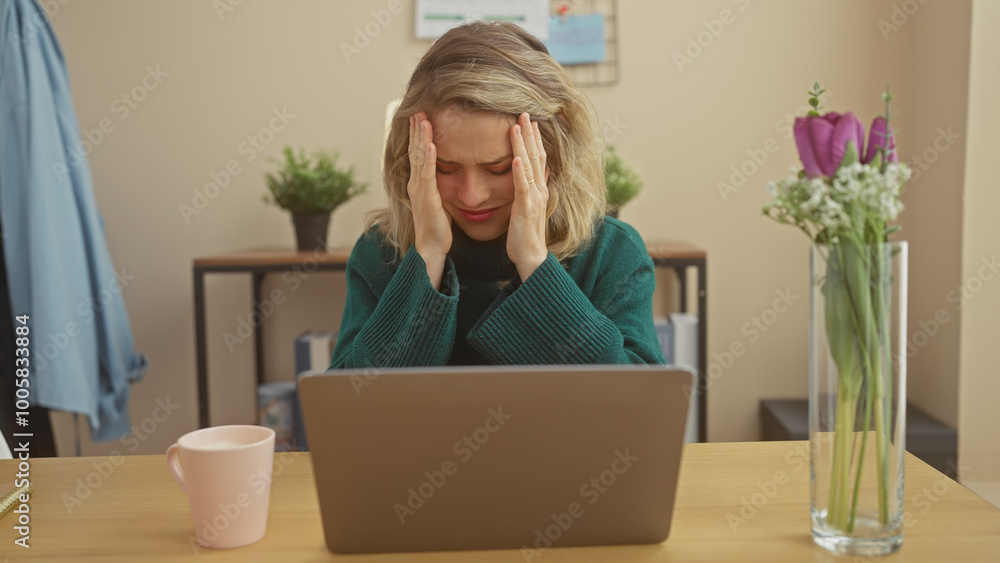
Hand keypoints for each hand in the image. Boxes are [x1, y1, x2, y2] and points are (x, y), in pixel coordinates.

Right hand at [407, 112, 451, 287]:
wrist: (431, 247)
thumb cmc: (437, 226)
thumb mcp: (437, 200)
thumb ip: (437, 185)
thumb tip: (443, 173)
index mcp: (419, 183)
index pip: (418, 154)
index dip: (417, 135)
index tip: (420, 116)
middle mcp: (416, 183)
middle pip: (415, 151)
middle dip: (416, 130)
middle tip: (417, 110)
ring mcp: (420, 190)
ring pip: (419, 158)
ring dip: (421, 138)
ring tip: (422, 120)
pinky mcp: (427, 198)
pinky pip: (428, 174)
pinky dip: (428, 158)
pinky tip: (431, 145)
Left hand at [507, 113, 549, 280]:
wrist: (531, 256)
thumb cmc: (526, 234)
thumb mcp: (529, 206)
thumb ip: (532, 188)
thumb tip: (537, 173)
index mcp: (539, 188)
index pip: (538, 158)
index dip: (535, 139)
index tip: (530, 121)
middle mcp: (539, 189)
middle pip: (536, 156)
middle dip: (530, 134)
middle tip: (524, 113)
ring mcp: (534, 198)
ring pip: (530, 166)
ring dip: (524, 145)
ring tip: (518, 127)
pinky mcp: (525, 208)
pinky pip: (522, 187)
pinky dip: (520, 171)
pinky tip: (517, 158)